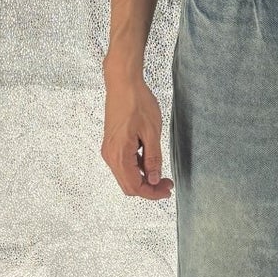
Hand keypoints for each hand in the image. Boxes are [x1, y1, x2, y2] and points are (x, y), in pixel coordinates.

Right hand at [102, 66, 173, 199]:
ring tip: (161, 173)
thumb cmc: (137, 103)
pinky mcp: (112, 144)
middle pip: (128, 185)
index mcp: (120, 154)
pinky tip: (150, 161)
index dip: (152, 193)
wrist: (122, 83)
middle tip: (167, 184)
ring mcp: (109, 150)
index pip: (135, 186)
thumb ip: (153, 158)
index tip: (167, 190)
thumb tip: (154, 179)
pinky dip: (137, 169)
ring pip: (125, 176)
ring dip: (143, 179)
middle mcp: (110, 155)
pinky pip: (123, 164)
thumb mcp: (152, 132)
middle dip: (149, 188)